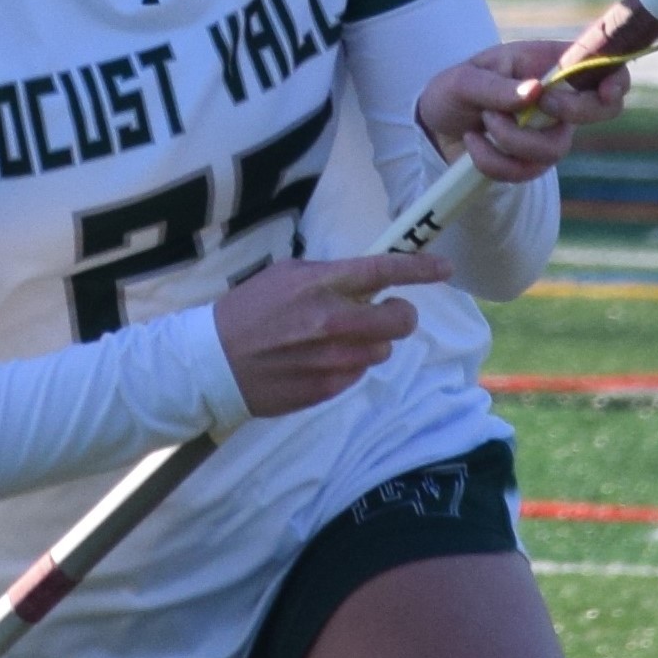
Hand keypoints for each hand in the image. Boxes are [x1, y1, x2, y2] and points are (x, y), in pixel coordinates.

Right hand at [212, 251, 448, 419]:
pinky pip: (358, 374)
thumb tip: (366, 284)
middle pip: (400, 320)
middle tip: (383, 313)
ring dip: (369, 343)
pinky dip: (348, 366)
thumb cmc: (247, 311)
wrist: (212, 363)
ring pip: (382, 350)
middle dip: (399, 314)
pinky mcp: (327, 388)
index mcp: (321, 284)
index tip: (445, 270)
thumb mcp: (285, 277)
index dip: (420, 269)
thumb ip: (329, 277)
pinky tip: (317, 362)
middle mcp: (333, 321)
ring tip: (335, 341)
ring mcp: (333, 359)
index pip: (384, 271)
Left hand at [417, 36, 631, 185]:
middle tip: (535, 102)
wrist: (435, 123)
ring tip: (484, 120)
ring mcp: (548, 132)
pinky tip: (473, 141)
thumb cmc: (455, 88)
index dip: (617, 80)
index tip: (606, 92)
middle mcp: (558, 98)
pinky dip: (492, 160)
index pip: (604, 68)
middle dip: (570, 111)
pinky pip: (526, 172)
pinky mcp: (530, 162)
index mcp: (549, 65)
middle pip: (601, 112)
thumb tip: (536, 92)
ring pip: (556, 149)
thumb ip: (498, 85)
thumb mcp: (465, 79)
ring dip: (513, 137)